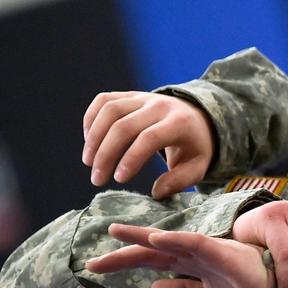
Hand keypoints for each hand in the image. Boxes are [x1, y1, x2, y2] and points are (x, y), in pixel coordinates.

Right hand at [83, 91, 215, 198]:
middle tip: (97, 179)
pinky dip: (91, 119)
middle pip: (124, 125)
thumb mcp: (198, 166)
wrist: (199, 118)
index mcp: (179, 123)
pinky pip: (104, 100)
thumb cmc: (195, 147)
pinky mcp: (131, 95)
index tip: (119, 179)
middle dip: (106, 154)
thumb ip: (180, 181)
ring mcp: (144, 97)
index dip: (131, 158)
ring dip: (94, 137)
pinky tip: (90, 141)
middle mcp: (160, 105)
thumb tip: (156, 192)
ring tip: (88, 162)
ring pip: (110, 110)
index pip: (149, 138)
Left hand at [87, 223, 275, 287]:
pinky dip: (177, 239)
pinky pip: (197, 244)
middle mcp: (198, 254)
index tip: (95, 266)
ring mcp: (211, 252)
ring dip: (142, 238)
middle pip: (154, 250)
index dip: (125, 261)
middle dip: (123, 253)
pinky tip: (156, 238)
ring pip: (170, 241)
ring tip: (114, 233)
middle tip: (91, 261)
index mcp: (194, 264)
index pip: (153, 260)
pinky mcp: (225, 254)